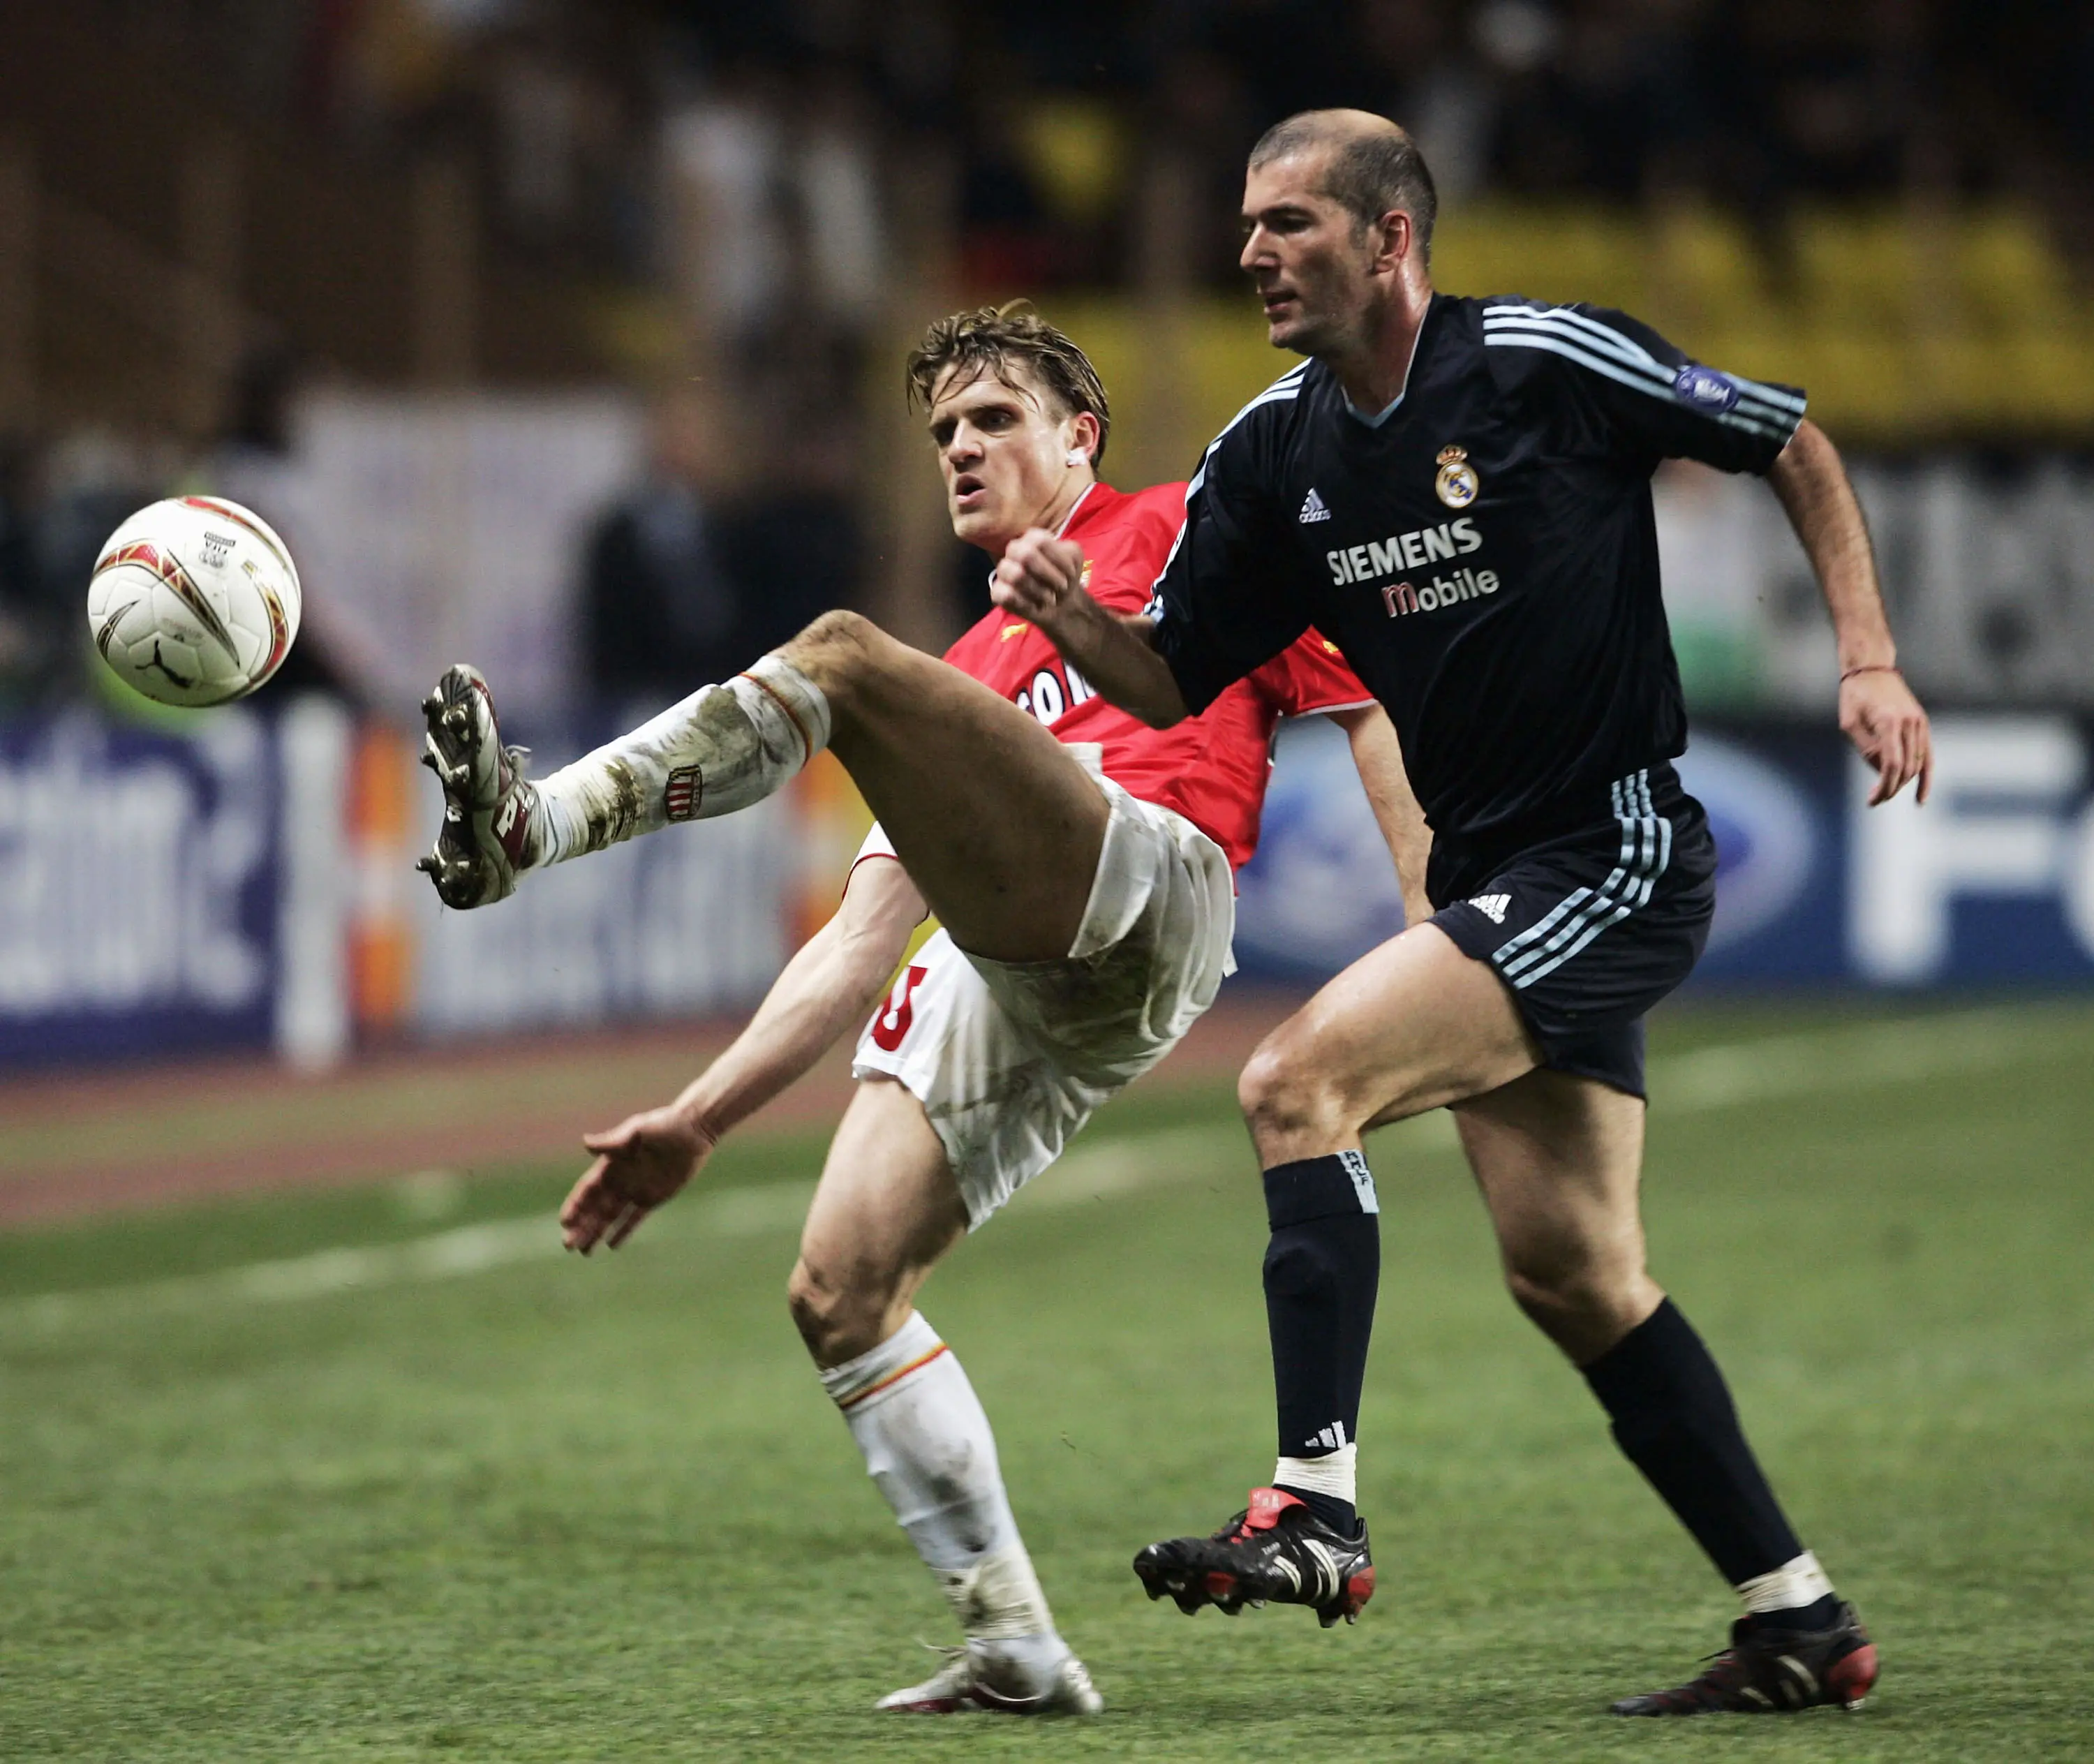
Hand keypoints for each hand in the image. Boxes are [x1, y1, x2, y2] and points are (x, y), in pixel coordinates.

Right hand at [559, 1105, 716, 1252]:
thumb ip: (613, 1141)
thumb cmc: (664, 1124)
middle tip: (569, 1246)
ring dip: (596, 1233)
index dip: (575, 1205)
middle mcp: (619, 1179)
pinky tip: (611, 1245)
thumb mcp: (637, 1130)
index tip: (564, 1222)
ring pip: (611, 1216)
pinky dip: (623, 1231)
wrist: (693, 1130)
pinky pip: (634, 1218)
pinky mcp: (653, 1198)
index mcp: (611, 1163)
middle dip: (581, 1226)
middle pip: (595, 1208)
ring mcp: (635, 1189)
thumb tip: (585, 1143)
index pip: (587, 1189)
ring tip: (585, 1252)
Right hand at [990, 530, 1088, 629]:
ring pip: (1016, 575)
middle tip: (1061, 586)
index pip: (1040, 541)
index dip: (1058, 560)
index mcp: (1032, 538)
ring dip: (1039, 591)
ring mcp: (1004, 571)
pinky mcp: (997, 592)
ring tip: (1050, 598)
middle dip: (1048, 575)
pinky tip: (1035, 606)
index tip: (1070, 573)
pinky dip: (1026, 604)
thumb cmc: (1065, 577)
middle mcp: (1015, 550)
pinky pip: (1006, 595)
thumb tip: (1058, 551)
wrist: (1062, 605)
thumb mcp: (1074, 559)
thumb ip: (1068, 551)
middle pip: (1025, 555)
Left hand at [1840, 667, 1932, 805]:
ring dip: (1903, 783)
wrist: (1872, 669)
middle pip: (1906, 768)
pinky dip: (1925, 777)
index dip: (1884, 787)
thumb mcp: (1849, 724)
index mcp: (1889, 722)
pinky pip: (1928, 756)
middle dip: (1891, 787)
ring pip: (1917, 764)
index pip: (1892, 765)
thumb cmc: (1855, 696)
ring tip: (1886, 793)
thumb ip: (1866, 749)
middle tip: (1875, 798)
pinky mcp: (1922, 724)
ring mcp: (1920, 723)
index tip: (1872, 801)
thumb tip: (1881, 772)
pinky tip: (1921, 797)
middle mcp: (1910, 723)